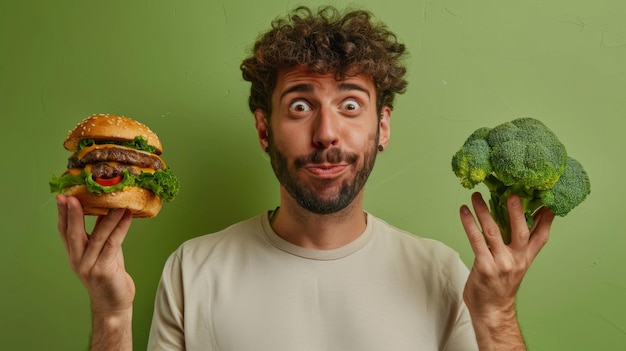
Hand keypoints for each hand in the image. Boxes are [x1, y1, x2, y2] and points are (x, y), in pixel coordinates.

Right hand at [56, 194, 134, 313]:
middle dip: (73, 214)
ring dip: (106, 217)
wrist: (113, 304)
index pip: (64, 231)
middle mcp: (78, 260)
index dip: (63, 214)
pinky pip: (112, 245)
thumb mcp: (103, 252)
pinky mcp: (104, 271)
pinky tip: (126, 216)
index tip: (62, 197)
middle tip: (72, 196)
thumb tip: (107, 209)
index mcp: (75, 254)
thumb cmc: (110, 276)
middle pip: (73, 233)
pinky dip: (120, 228)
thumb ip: (101, 234)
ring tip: (115, 201)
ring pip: (97, 237)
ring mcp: (90, 266)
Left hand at [460, 192, 553, 323]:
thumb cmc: (500, 285)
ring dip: (483, 211)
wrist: (492, 311)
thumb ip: (519, 244)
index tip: (547, 199)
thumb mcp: (517, 265)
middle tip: (512, 193)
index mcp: (526, 258)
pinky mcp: (484, 267)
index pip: (542, 236)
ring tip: (476, 196)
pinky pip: (476, 241)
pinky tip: (464, 211)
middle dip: (517, 212)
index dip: (547, 218)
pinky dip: (469, 224)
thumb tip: (518, 222)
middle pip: (521, 231)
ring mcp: (501, 264)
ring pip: (493, 232)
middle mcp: (517, 260)